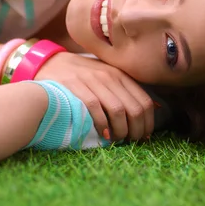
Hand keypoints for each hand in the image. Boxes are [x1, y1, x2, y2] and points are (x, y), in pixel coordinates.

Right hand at [35, 52, 157, 141]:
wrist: (49, 63)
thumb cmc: (81, 75)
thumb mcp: (106, 75)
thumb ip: (126, 88)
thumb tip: (155, 107)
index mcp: (120, 74)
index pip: (144, 101)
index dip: (148, 123)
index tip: (144, 136)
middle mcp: (110, 76)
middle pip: (134, 108)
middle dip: (136, 130)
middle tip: (132, 142)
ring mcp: (93, 81)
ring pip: (118, 110)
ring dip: (121, 130)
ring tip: (117, 139)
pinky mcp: (76, 86)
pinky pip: (96, 108)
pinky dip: (102, 124)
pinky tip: (103, 134)